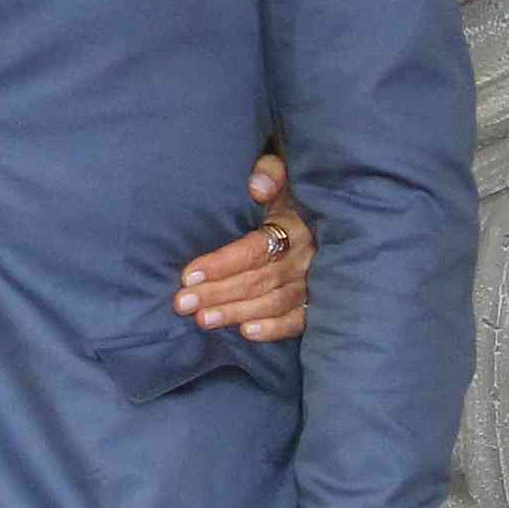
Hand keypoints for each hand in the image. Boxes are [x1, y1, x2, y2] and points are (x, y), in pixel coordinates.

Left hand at [172, 152, 312, 341]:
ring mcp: (314, 283)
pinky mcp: (319, 302)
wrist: (326, 210)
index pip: (253, 250)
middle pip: (257, 280)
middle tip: (182, 303)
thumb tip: (256, 187)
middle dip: (218, 293)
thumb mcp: (282, 173)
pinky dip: (275, 329)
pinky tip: (246, 333)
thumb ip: (269, 173)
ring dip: (237, 313)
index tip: (187, 274)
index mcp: (294, 227)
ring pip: (273, 303)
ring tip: (202, 320)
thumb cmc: (290, 192)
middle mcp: (306, 259)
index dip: (221, 264)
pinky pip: (299, 321)